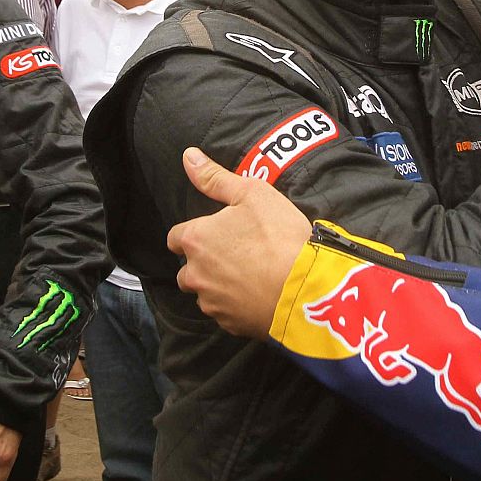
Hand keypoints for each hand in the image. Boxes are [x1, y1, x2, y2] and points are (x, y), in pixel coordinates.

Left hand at [166, 147, 310, 338]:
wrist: (304, 289)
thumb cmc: (278, 236)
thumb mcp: (251, 194)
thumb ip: (215, 177)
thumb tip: (188, 156)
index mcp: (194, 240)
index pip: (176, 238)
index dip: (194, 234)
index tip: (216, 233)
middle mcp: (194, 274)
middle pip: (187, 270)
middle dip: (203, 264)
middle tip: (236, 255)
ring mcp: (211, 303)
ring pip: (205, 293)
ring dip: (218, 286)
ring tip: (249, 276)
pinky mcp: (230, 325)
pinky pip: (226, 313)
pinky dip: (236, 306)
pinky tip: (259, 295)